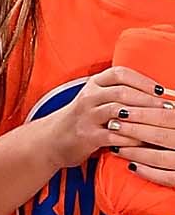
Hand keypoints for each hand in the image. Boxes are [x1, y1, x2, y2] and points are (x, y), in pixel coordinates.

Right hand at [48, 66, 174, 180]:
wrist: (52, 140)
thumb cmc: (82, 119)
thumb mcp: (95, 98)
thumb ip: (118, 93)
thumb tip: (154, 94)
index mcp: (93, 84)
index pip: (120, 74)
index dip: (143, 80)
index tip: (161, 90)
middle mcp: (89, 97)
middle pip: (122, 92)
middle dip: (148, 100)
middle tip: (168, 106)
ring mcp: (86, 117)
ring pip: (118, 112)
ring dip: (143, 117)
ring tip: (159, 122)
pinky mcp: (87, 136)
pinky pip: (113, 135)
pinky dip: (131, 138)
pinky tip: (144, 140)